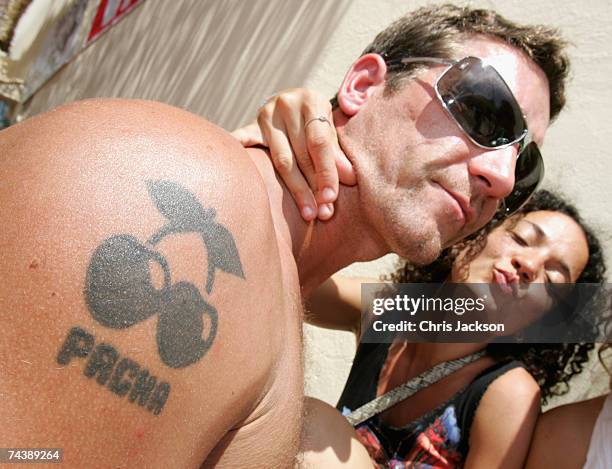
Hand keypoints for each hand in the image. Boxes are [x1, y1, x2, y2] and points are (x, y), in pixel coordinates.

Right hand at [232, 88, 355, 220]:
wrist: (294, 100)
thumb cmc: (316, 121)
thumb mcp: (330, 131)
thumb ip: (337, 154)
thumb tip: (350, 178)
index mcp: (311, 101)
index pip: (319, 143)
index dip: (326, 172)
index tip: (330, 197)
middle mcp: (286, 104)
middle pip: (299, 155)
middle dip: (312, 187)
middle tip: (321, 213)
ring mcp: (266, 115)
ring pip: (280, 160)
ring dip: (296, 189)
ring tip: (308, 212)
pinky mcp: (252, 125)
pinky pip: (243, 141)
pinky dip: (239, 152)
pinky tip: (233, 168)